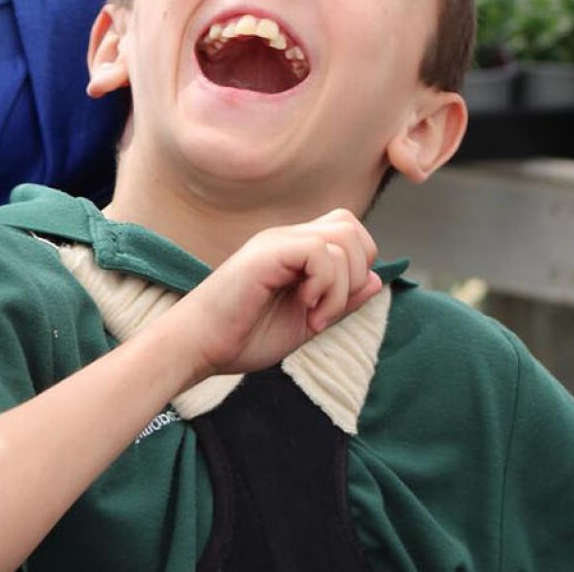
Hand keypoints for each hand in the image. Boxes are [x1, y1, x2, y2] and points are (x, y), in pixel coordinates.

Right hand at [174, 209, 384, 376]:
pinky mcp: (266, 253)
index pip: (347, 232)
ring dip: (341, 286)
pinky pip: (320, 253)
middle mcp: (284, 239)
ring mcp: (274, 243)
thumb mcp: (306, 322)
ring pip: (343, 238)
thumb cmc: (240, 337)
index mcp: (292, 252)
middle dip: (357, 271)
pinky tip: (306, 309)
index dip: (357, 267)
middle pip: (351, 227)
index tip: (331, 307)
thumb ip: (340, 300)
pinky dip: (326, 286)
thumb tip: (377, 279)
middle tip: (328, 308)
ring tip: (314, 314)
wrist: (196, 347)